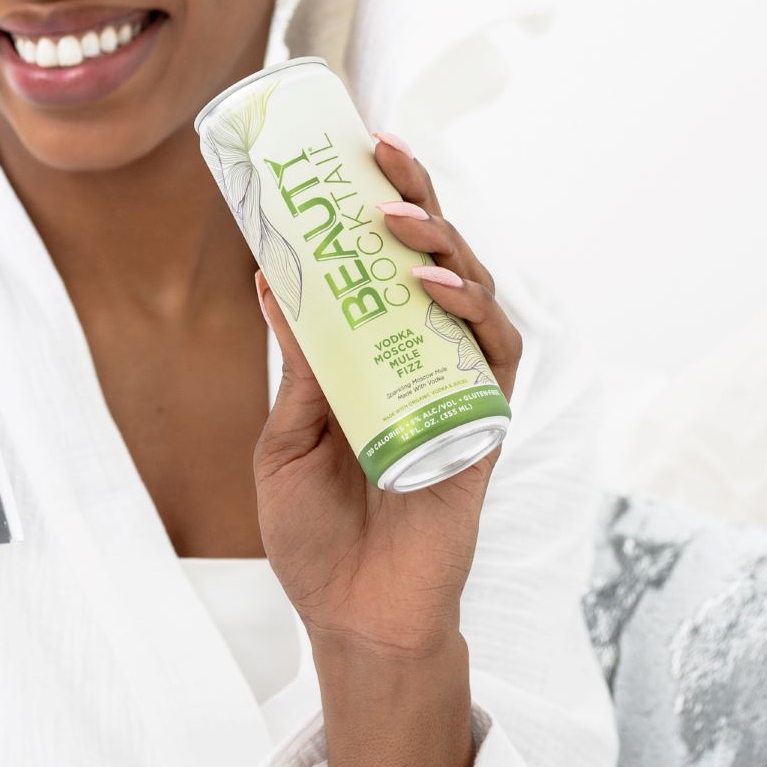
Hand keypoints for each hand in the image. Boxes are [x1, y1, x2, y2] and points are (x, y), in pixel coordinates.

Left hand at [252, 132, 521, 660]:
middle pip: (436, 261)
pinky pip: (495, 354)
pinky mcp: (485, 423)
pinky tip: (437, 289)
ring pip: (474, 293)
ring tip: (399, 221)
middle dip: (416, 199)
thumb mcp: (287, 439)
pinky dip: (472, 314)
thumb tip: (271, 278)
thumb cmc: (315, 537)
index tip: (357, 150)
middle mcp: (422, 362)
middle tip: (385, 152)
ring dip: (442, 247)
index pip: (385, 266)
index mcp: (373, 359)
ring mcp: (458, 389)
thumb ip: (297, 366)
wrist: (353, 617)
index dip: (379, 206)